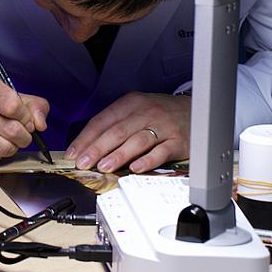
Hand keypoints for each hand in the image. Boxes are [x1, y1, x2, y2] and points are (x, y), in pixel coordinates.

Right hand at [0, 76, 48, 164]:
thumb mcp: (13, 96)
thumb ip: (35, 106)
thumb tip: (41, 124)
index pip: (14, 106)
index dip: (25, 117)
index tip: (24, 120)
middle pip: (12, 131)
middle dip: (23, 136)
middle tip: (19, 134)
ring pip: (3, 149)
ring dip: (11, 147)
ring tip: (5, 139)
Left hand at [66, 93, 189, 172]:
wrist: (197, 110)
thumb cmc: (161, 113)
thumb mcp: (136, 110)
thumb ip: (115, 124)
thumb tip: (88, 146)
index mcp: (131, 103)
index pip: (102, 120)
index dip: (86, 138)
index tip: (74, 153)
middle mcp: (146, 112)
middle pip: (117, 131)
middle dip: (97, 148)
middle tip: (83, 163)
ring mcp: (162, 126)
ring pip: (137, 141)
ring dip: (118, 155)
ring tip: (104, 166)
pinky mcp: (177, 141)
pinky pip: (161, 152)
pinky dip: (148, 161)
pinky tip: (136, 168)